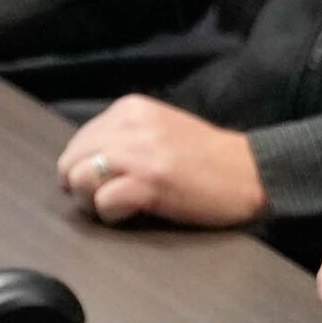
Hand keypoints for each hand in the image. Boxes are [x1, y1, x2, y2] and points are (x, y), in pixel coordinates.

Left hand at [60, 96, 264, 228]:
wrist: (249, 172)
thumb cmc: (207, 158)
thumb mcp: (159, 129)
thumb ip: (123, 136)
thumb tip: (85, 161)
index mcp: (130, 108)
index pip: (79, 139)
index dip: (83, 167)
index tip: (102, 181)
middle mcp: (130, 125)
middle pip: (72, 160)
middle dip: (81, 185)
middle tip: (107, 198)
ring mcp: (138, 154)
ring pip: (79, 179)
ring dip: (92, 200)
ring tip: (118, 205)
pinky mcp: (149, 183)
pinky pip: (103, 202)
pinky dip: (111, 214)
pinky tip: (132, 212)